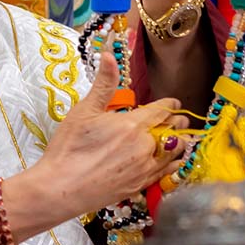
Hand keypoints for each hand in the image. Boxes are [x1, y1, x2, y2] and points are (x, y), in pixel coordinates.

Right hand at [3, 52, 187, 242]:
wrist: (61, 188)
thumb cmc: (69, 148)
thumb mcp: (83, 111)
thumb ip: (103, 84)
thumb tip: (109, 55)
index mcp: (132, 124)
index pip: (161, 110)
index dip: (170, 104)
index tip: (173, 102)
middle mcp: (145, 146)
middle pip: (172, 130)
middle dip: (177, 122)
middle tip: (180, 119)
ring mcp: (145, 168)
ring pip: (174, 152)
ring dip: (180, 143)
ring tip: (184, 138)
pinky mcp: (140, 185)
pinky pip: (167, 172)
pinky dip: (174, 164)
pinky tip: (175, 162)